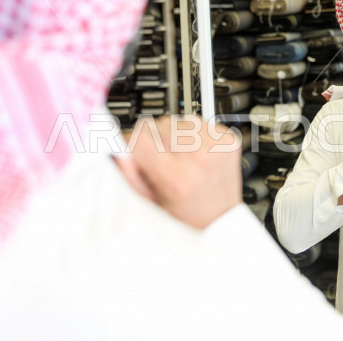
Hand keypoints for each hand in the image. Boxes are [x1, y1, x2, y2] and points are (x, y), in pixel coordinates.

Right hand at [116, 115, 242, 228]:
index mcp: (177, 178)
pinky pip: (196, 121)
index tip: (134, 156)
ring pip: (175, 120)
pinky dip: (190, 134)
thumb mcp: (147, 203)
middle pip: (157, 124)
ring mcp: (217, 146)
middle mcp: (200, 158)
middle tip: (161, 165)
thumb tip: (114, 145)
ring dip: (172, 136)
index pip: (139, 137)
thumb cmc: (185, 217)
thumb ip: (127, 173)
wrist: (220, 222)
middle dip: (153, 142)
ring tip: (179, 160)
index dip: (131, 145)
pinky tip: (193, 154)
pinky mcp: (228, 139)